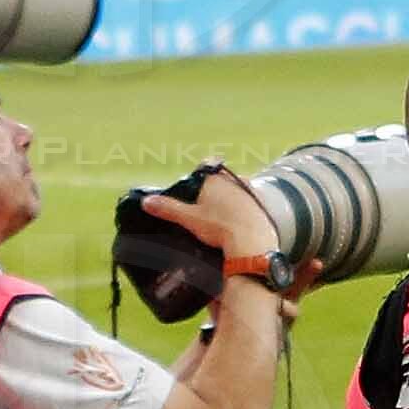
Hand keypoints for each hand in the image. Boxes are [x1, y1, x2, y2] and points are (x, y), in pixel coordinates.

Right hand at [153, 166, 279, 269]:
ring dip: (229, 199)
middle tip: (204, 207)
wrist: (251, 243)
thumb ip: (168, 208)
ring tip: (220, 218)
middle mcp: (235, 179)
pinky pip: (249, 202)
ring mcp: (250, 191)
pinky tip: (237, 222)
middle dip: (213, 190)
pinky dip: (243, 209)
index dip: (199, 175)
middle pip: (220, 179)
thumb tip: (147, 202)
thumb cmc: (219, 228)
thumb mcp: (189, 218)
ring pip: (236, 189)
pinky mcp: (261, 205)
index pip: (205, 166)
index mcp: (216, 178)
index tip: (195, 187)